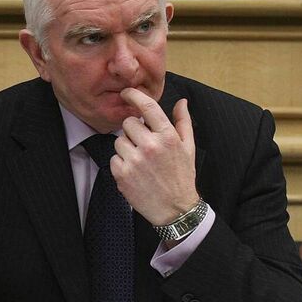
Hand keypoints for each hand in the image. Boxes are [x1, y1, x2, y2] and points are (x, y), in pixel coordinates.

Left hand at [112, 89, 198, 225]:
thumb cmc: (182, 176)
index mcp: (167, 136)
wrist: (175, 209)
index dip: (134, 95)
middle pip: (128, 123)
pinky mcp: (122, 174)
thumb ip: (183, 122)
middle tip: (143, 144)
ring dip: (126, 148)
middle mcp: (150, 146)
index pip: (147, 107)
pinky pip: (114, 158)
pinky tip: (135, 172)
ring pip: (119, 140)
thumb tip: (181, 101)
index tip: (126, 93)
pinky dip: (121, 163)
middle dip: (133, 131)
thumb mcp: (188, 148)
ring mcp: (134, 160)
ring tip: (141, 161)